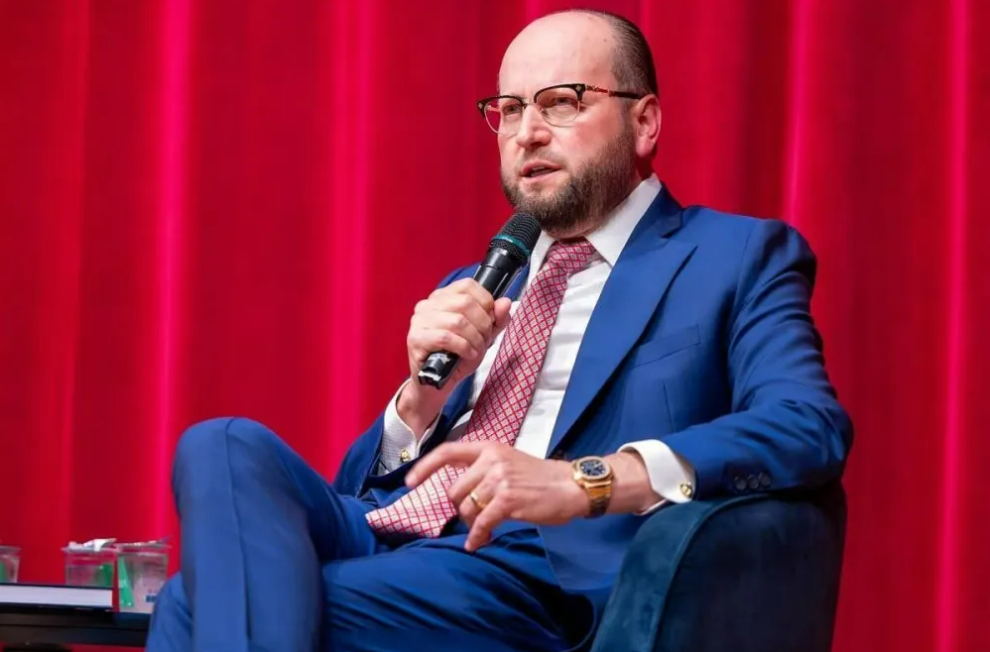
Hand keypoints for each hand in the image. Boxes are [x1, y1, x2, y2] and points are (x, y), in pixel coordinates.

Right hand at [400, 279, 511, 434]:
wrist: (436, 385)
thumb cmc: (457, 357)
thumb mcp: (483, 336)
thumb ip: (496, 320)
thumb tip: (505, 302)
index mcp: (442, 298)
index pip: (468, 285)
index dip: (486, 302)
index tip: (490, 320)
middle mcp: (427, 305)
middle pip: (465, 302)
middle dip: (483, 324)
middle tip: (484, 339)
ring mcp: (419, 321)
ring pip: (457, 321)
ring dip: (474, 339)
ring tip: (475, 349)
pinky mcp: (415, 339)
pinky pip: (446, 337)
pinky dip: (463, 347)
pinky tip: (467, 355)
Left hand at [406, 442, 588, 551]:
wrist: (570, 486)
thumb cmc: (540, 478)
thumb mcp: (509, 462)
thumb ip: (483, 470)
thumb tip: (457, 492)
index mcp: (489, 447)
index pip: (448, 452)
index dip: (425, 467)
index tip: (409, 482)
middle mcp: (491, 460)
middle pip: (455, 490)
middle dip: (461, 508)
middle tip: (475, 516)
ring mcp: (499, 479)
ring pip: (467, 508)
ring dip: (472, 523)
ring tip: (485, 527)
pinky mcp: (508, 500)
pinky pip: (481, 523)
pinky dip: (477, 536)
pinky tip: (479, 543)